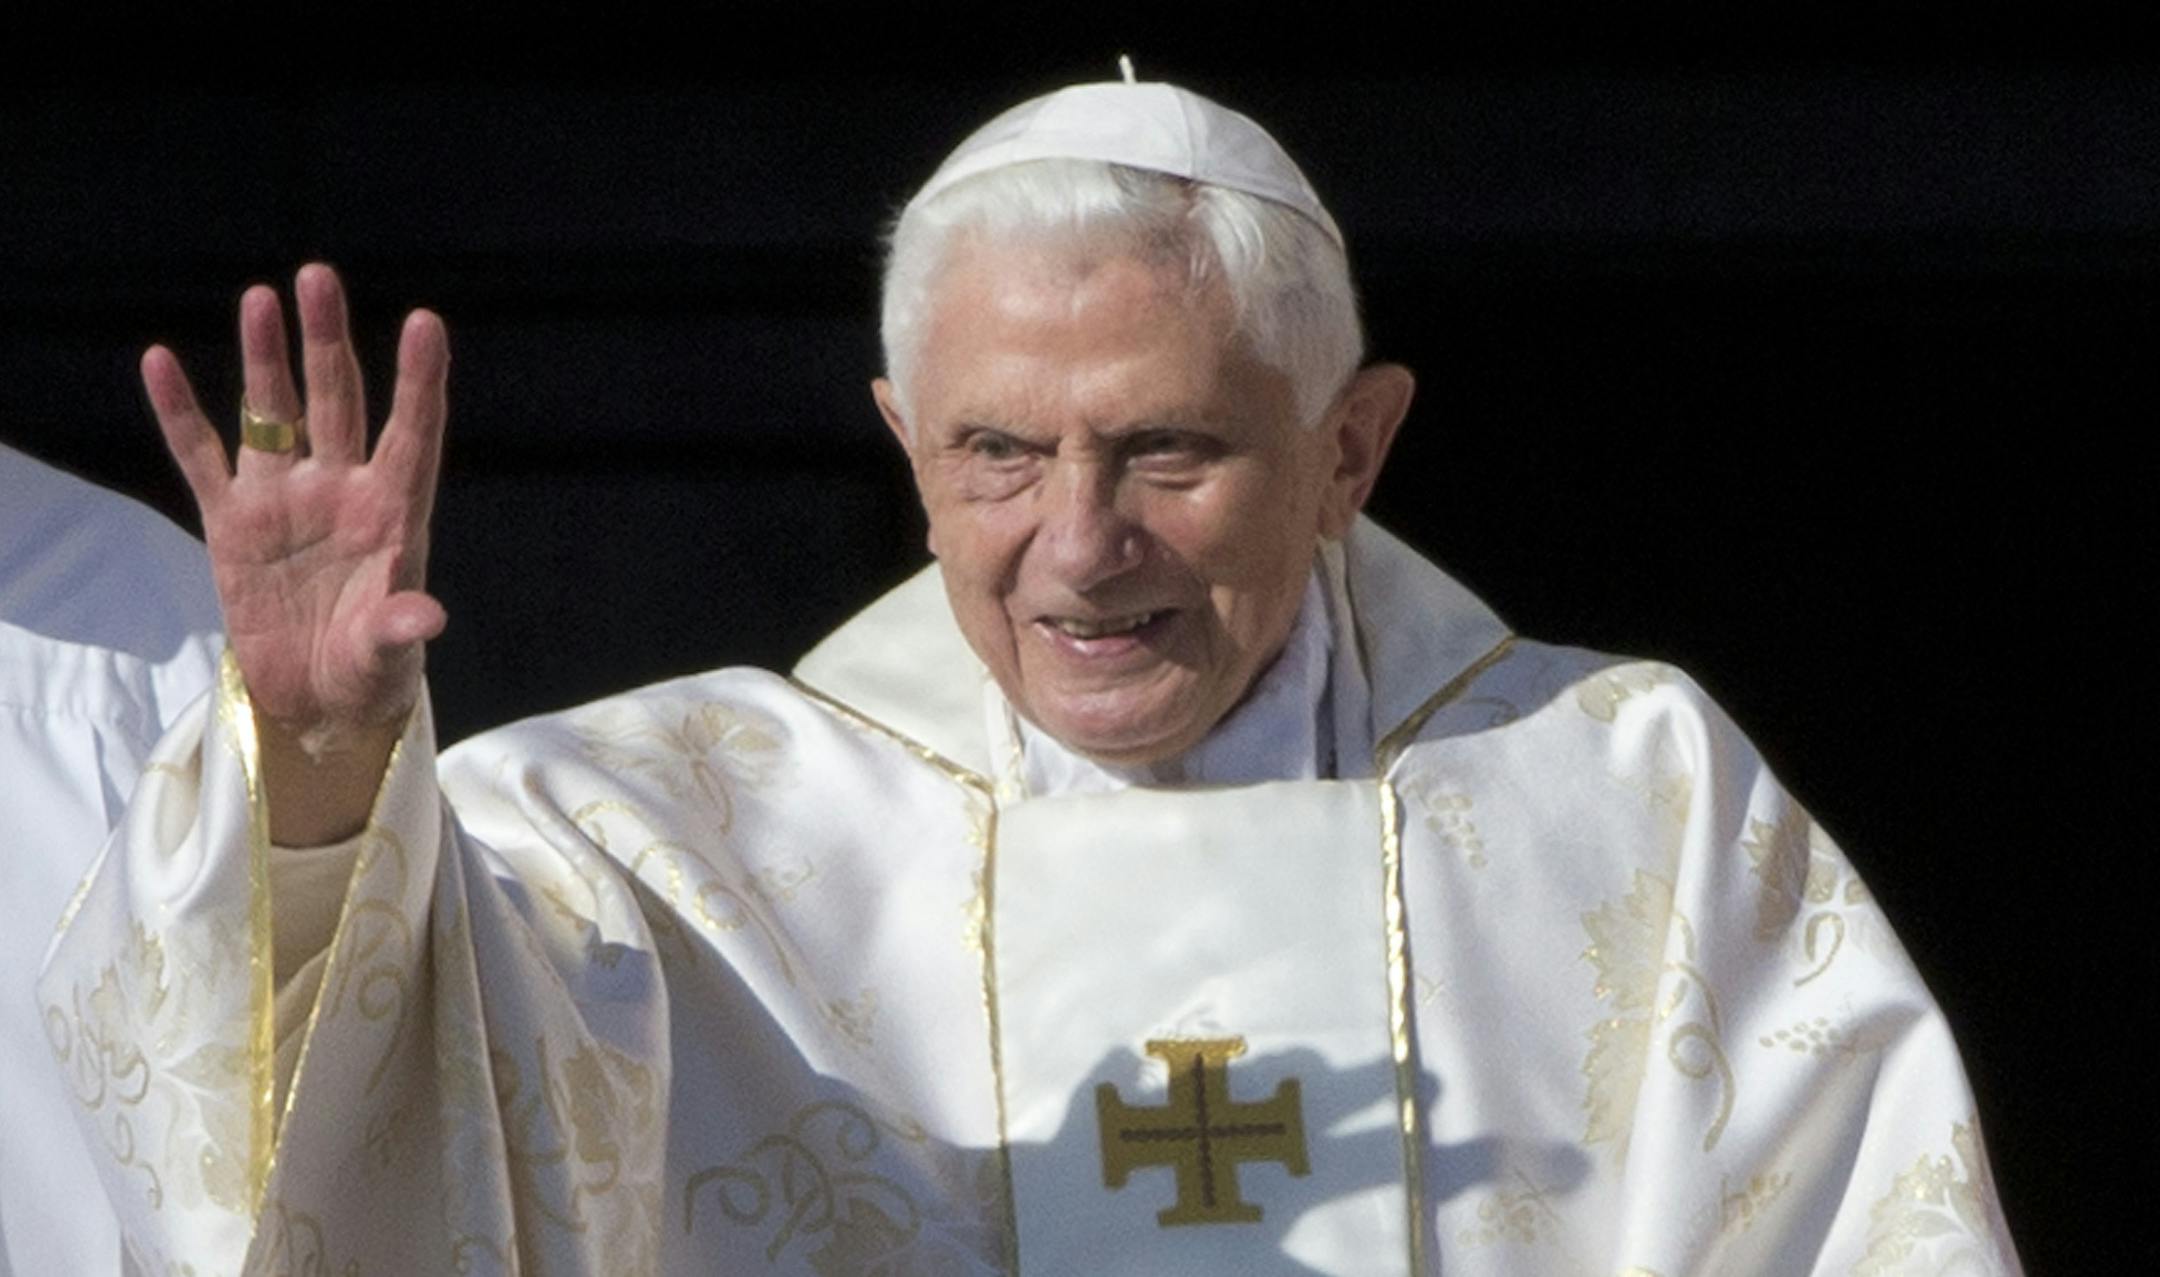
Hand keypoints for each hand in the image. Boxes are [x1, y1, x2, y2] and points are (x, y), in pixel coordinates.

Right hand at [145, 264, 447, 841]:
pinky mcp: (232, 522)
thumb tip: (427, 615)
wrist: (316, 703)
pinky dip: (181, 413)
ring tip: (261, 298)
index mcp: (394, 513)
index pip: (412, 434)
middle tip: (318, 277)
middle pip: (338, 402)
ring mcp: (284, 500)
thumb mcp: (390, 657)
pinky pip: (201, 457)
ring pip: (273, 414)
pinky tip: (160, 360)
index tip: (427, 323)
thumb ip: (401, 628)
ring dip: (265, 358)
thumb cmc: (371, 673)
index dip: (419, 381)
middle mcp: (341, 491)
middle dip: (328, 342)